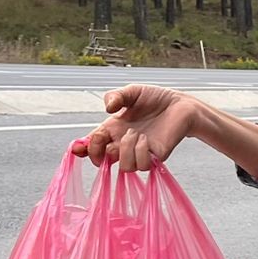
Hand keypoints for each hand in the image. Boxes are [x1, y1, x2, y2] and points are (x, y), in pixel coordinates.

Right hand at [77, 84, 196, 171]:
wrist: (180, 103)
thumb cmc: (155, 98)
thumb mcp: (131, 92)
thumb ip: (116, 96)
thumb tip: (107, 110)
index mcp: (114, 129)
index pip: (93, 145)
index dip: (83, 149)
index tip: (77, 148)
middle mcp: (124, 143)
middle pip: (103, 161)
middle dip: (97, 154)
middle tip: (104, 140)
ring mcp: (140, 152)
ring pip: (124, 167)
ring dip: (124, 151)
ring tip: (134, 134)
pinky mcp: (156, 156)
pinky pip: (143, 165)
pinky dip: (140, 153)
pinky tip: (145, 139)